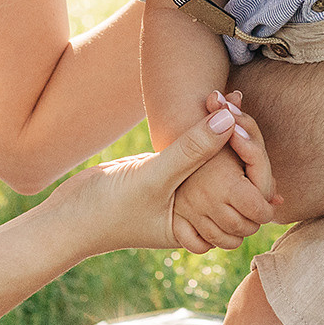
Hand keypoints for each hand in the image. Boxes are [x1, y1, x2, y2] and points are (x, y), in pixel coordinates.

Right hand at [39, 101, 264, 254]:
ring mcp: (185, 195)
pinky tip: (209, 107)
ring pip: (223, 163)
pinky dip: (208, 132)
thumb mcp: (152, 177)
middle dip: (245, 140)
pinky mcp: (169, 177)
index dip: (256, 163)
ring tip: (225, 100)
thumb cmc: (107, 209)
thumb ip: (190, 149)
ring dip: (227, 132)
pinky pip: (200, 153)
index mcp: (207, 224)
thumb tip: (229, 119)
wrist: (67, 217)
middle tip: (235, 100)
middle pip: (245, 179)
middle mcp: (200, 212)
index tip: (241, 125)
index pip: (254, 200)